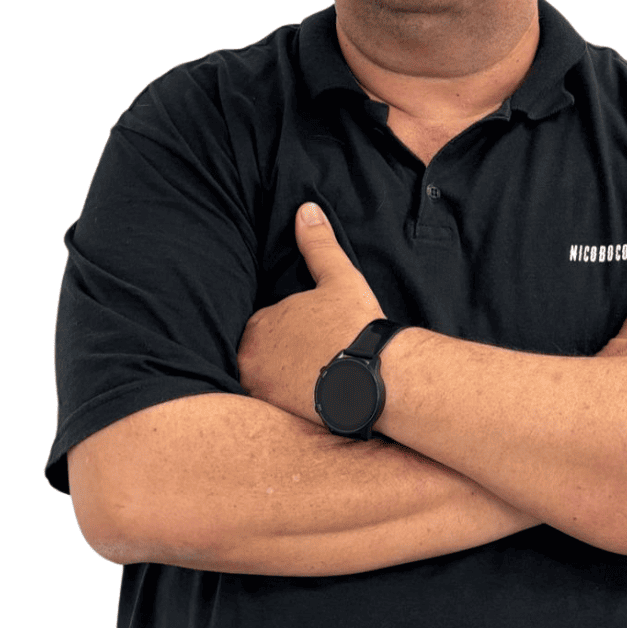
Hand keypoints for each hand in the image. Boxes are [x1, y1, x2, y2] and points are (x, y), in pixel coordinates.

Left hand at [237, 203, 386, 422]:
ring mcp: (261, 390)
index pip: (263, 325)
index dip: (288, 329)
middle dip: (282, 355)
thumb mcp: (338, 278)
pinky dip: (291, 401)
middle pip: (261, 354)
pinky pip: (276, 406)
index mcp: (259, 324)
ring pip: (267, 380)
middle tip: (316, 355)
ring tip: (317, 377)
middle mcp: (250, 358)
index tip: (311, 334)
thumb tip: (305, 210)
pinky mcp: (276, 417)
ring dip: (284, 379)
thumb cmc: (355, 325)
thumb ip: (318, 245)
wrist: (376, 378)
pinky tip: (315, 397)